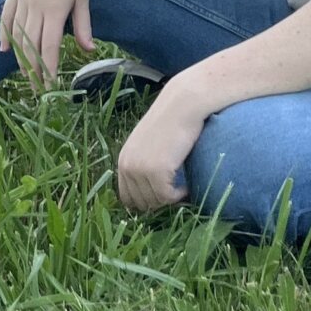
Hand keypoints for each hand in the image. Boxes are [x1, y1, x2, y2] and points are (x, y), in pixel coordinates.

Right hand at [0, 0, 94, 87]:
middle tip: (37, 89)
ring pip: (17, 34)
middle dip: (34, 70)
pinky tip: (5, 50)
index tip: (49, 86)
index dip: (48, 69)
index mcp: (54, 9)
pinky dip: (3, 35)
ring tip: (25, 74)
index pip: (49, 47)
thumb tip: (89, 50)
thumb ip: (83, 24)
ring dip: (20, 57)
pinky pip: (6, 17)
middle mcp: (35, 6)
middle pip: (31, 45)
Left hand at [116, 89, 203, 214]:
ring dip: (171, 198)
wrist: (182, 107)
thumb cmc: (171, 124)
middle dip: (160, 200)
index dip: (146, 201)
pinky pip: (167, 197)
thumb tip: (150, 199)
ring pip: (155, 201)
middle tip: (175, 190)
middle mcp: (127, 166)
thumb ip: (143, 167)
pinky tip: (187, 185)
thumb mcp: (148, 146)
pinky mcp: (156, 171)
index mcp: (123, 161)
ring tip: (182, 185)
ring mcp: (140, 169)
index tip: (163, 196)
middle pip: (142, 203)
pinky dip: (179, 195)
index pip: (127, 198)